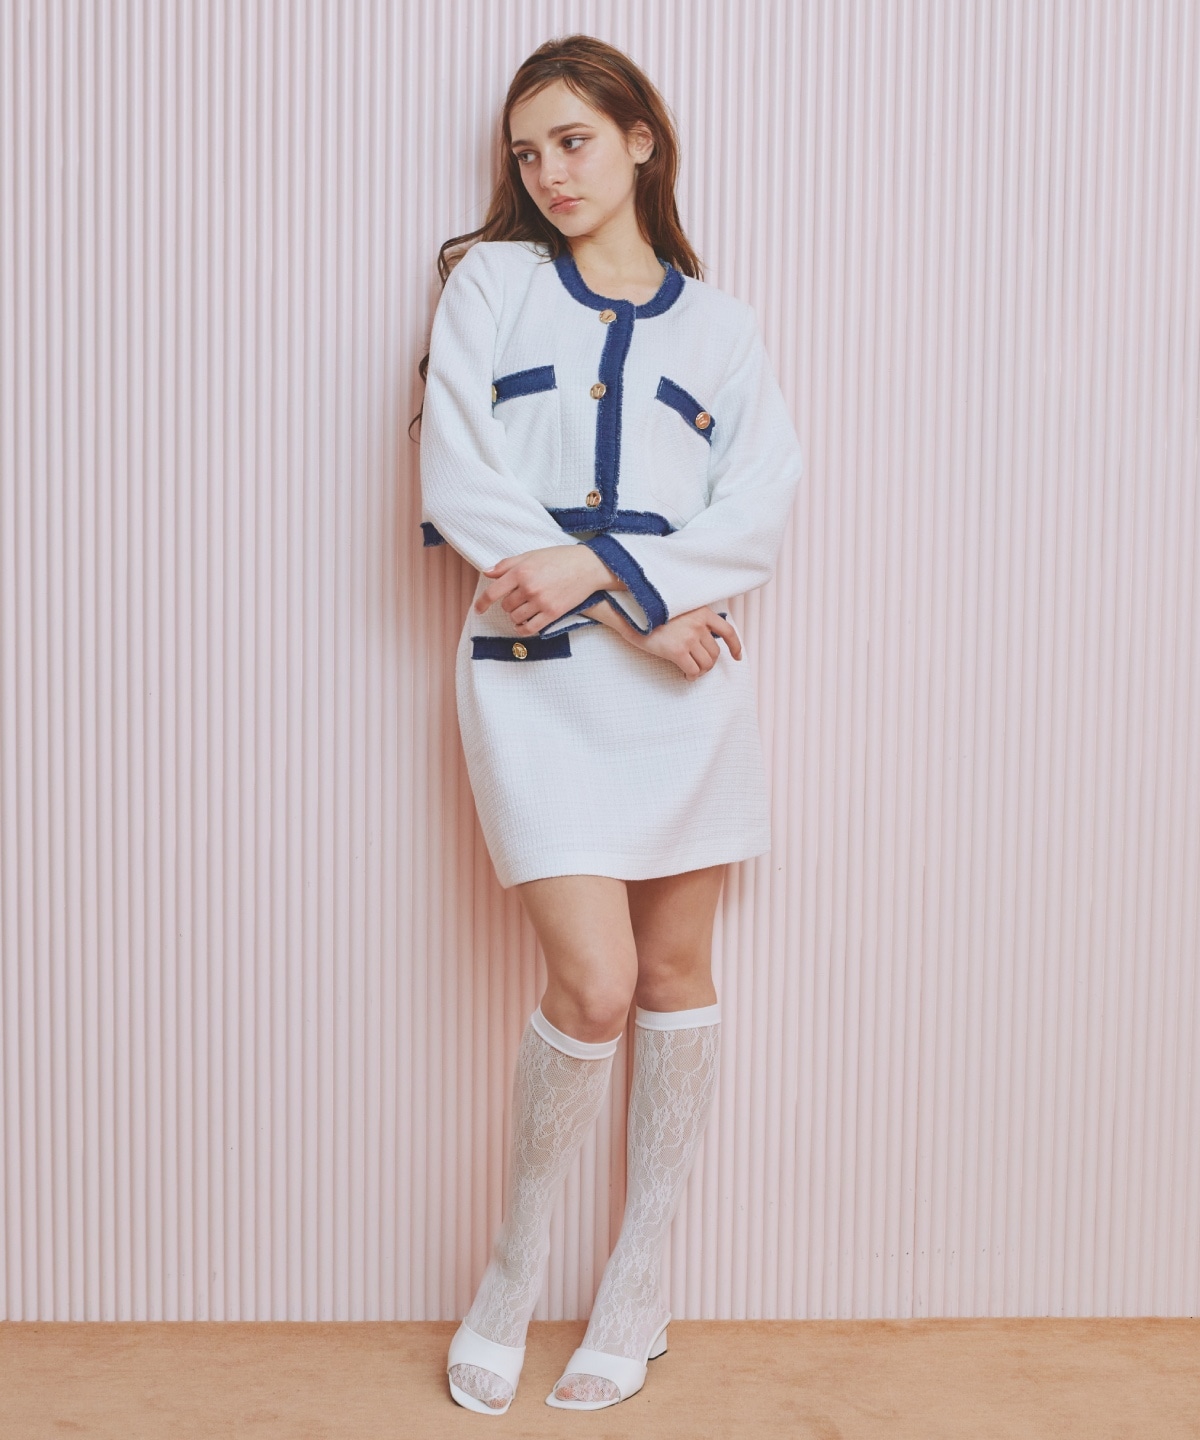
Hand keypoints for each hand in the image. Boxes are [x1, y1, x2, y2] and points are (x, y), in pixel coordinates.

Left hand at [474, 545, 622, 632]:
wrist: (588, 566)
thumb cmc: (559, 558)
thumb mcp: (531, 555)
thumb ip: (507, 564)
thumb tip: (487, 573)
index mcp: (521, 571)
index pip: (493, 592)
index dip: (482, 603)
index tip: (478, 610)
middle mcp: (529, 587)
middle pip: (506, 606)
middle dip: (508, 604)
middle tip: (518, 598)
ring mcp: (541, 601)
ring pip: (516, 618)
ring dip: (516, 616)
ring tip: (524, 609)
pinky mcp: (553, 613)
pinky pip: (530, 628)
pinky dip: (523, 628)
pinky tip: (523, 625)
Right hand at [633, 607, 742, 678]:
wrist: (633, 610)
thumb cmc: (651, 611)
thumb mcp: (678, 607)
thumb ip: (691, 617)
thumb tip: (700, 634)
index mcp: (701, 611)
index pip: (728, 631)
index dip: (735, 646)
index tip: (737, 656)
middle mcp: (698, 624)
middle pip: (715, 652)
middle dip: (708, 663)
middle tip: (698, 666)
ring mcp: (689, 637)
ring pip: (706, 663)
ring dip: (700, 671)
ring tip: (691, 671)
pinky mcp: (677, 650)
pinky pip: (693, 670)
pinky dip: (691, 676)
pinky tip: (685, 675)